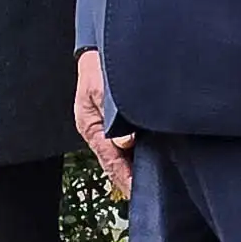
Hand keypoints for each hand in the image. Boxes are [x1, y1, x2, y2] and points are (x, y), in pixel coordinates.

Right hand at [76, 49, 135, 198]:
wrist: (100, 45)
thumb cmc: (99, 65)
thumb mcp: (102, 88)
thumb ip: (112, 114)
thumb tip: (125, 143)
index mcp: (90, 126)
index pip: (109, 160)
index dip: (124, 177)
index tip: (138, 191)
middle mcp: (98, 131)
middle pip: (114, 163)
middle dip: (128, 179)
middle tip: (148, 196)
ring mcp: (106, 128)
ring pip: (119, 157)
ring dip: (132, 169)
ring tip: (150, 187)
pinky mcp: (115, 122)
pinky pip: (124, 146)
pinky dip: (134, 156)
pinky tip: (148, 163)